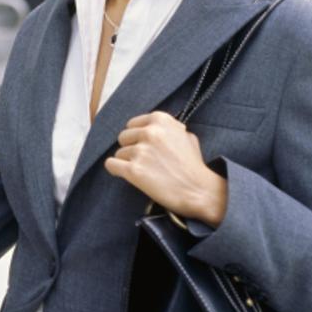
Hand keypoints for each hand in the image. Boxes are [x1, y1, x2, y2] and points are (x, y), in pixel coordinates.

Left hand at [105, 111, 227, 226]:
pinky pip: (111, 165)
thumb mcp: (186, 136)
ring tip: (147, 172)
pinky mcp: (133, 170)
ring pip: (119, 154)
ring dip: (128, 162)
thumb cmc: (193, 165)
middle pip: (123, 138)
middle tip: (146, 161)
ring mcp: (141, 151)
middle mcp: (149, 132)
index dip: (138, 137)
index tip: (146, 147)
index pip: (132, 124)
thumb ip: (167, 129)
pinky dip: (117, 170)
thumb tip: (150, 127)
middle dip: (131, 149)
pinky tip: (128, 175)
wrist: (200, 191)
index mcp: (160, 120)